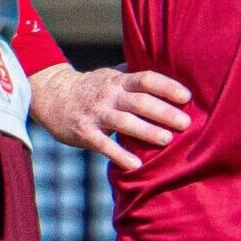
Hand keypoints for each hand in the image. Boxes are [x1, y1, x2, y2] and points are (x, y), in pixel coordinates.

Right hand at [28, 62, 191, 172]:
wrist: (53, 96)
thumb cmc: (91, 88)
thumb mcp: (111, 77)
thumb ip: (135, 78)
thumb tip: (170, 75)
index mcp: (118, 81)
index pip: (146, 79)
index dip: (167, 87)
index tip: (187, 96)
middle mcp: (109, 95)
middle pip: (139, 101)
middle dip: (163, 111)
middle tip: (185, 123)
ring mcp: (96, 113)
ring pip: (124, 122)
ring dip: (146, 131)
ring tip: (167, 140)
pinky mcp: (84, 133)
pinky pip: (103, 144)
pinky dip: (120, 155)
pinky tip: (137, 165)